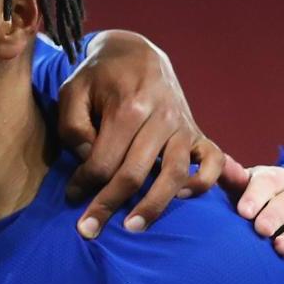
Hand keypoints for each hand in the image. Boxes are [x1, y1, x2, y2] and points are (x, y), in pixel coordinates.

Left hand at [59, 30, 224, 237]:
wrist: (136, 53)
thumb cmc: (99, 76)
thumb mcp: (72, 91)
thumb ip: (72, 127)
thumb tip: (88, 161)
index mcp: (128, 107)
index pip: (103, 161)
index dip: (84, 184)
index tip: (71, 197)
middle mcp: (161, 118)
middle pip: (135, 173)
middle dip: (108, 205)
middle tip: (88, 230)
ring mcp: (183, 125)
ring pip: (174, 174)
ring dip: (154, 206)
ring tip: (133, 227)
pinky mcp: (197, 131)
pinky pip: (212, 162)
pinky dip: (201, 183)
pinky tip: (180, 198)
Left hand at [219, 159, 283, 276]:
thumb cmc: (268, 196)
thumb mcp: (253, 184)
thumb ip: (233, 178)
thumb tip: (215, 164)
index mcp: (277, 180)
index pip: (266, 183)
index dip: (256, 196)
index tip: (243, 211)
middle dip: (274, 216)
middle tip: (261, 229)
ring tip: (281, 248)